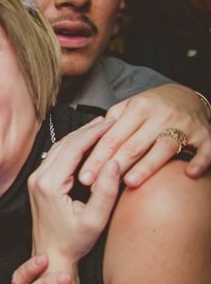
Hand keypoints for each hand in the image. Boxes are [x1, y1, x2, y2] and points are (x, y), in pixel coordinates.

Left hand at [29, 117, 121, 263]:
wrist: (51, 255)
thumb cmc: (73, 242)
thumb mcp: (95, 220)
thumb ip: (105, 191)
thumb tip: (114, 163)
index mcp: (49, 184)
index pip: (73, 148)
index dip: (93, 133)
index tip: (111, 122)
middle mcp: (38, 178)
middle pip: (64, 144)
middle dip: (87, 130)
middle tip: (108, 119)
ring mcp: (35, 180)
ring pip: (58, 148)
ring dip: (79, 136)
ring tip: (100, 127)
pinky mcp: (38, 183)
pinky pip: (55, 157)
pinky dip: (72, 147)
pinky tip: (86, 143)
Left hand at [78, 84, 210, 186]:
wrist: (189, 96)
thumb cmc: (151, 106)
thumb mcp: (129, 106)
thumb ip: (111, 123)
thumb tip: (88, 144)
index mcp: (138, 107)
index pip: (113, 137)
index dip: (97, 158)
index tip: (84, 177)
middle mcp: (161, 114)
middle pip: (134, 144)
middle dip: (113, 166)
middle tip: (96, 187)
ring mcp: (185, 125)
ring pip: (164, 147)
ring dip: (147, 166)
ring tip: (130, 183)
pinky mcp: (206, 135)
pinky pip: (206, 150)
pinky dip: (199, 161)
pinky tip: (189, 174)